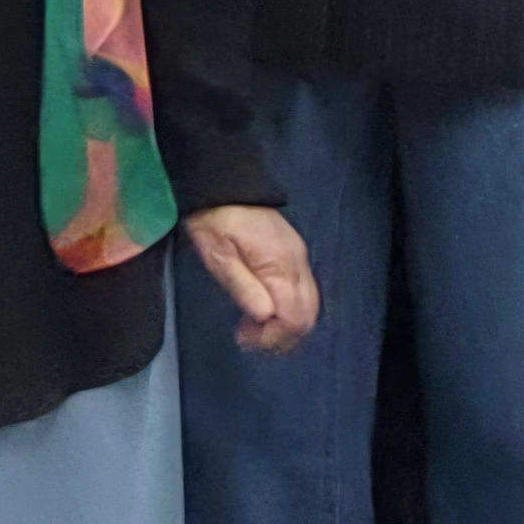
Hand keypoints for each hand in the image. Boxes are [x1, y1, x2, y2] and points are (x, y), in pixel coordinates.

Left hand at [182, 204, 318, 353]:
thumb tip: (264, 317)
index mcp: (281, 265)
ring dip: (285, 324)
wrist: (224, 184)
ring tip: (254, 327)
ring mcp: (299, 258)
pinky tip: (264, 309)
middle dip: (281, 335)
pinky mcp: (294, 254)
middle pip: (307, 316)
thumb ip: (242, 286)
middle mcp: (298, 264)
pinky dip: (289, 308)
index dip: (272, 336)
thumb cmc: (214, 220)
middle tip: (250, 337)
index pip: (294, 317)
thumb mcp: (218, 255)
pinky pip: (303, 291)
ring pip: (309, 306)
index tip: (245, 339)